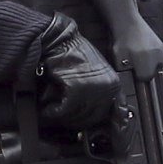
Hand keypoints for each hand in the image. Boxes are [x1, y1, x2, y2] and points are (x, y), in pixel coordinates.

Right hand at [33, 14, 119, 130]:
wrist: (59, 41)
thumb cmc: (72, 55)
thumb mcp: (93, 74)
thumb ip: (96, 92)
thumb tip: (93, 114)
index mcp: (114, 84)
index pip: (107, 113)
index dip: (90, 120)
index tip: (77, 122)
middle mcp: (109, 87)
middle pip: (92, 117)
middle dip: (74, 120)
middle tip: (60, 117)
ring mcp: (95, 88)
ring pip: (77, 116)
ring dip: (62, 117)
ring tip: (52, 112)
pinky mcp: (78, 89)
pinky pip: (64, 111)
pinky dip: (53, 112)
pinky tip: (48, 109)